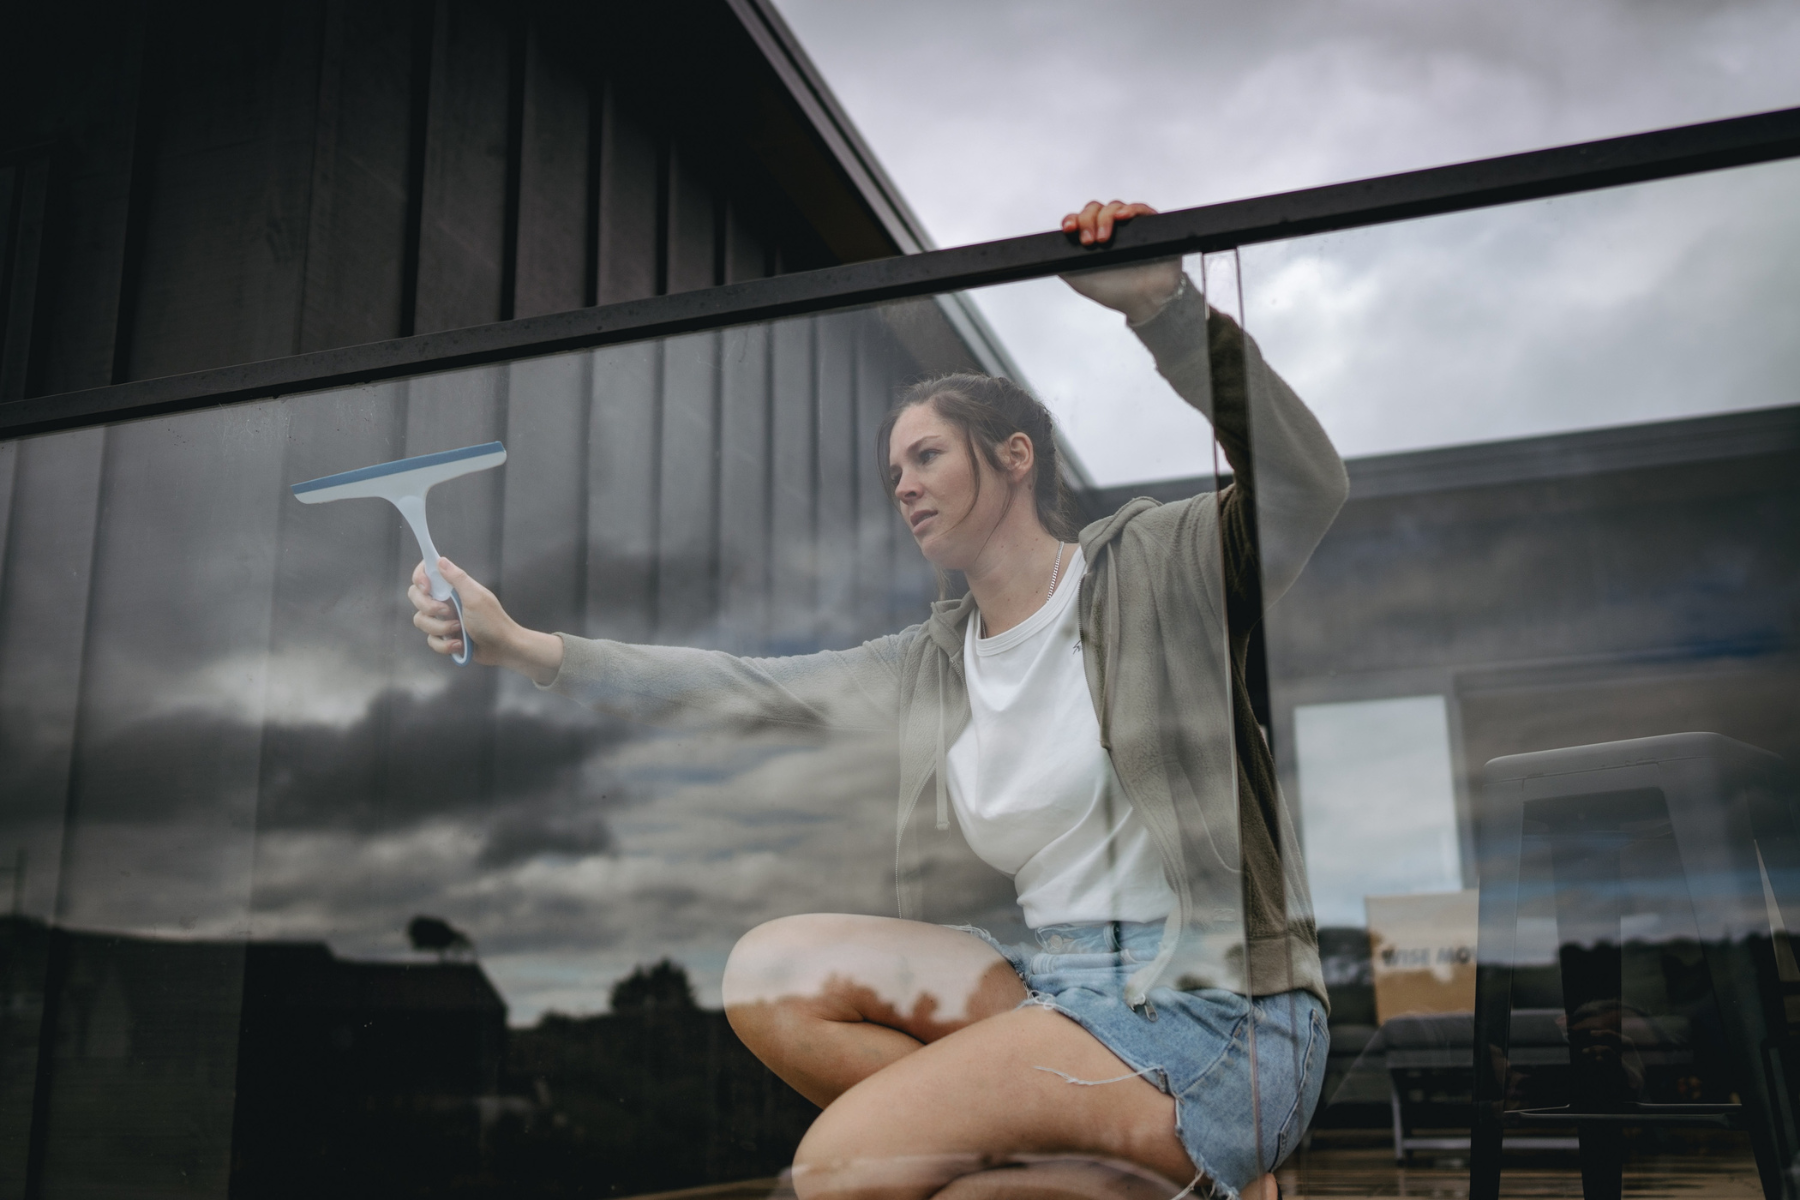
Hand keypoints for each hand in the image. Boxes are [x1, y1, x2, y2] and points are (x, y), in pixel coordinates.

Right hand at [409, 557, 563, 683]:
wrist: (503, 649)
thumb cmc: (493, 621)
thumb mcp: (475, 597)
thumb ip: (457, 578)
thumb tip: (440, 560)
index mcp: (453, 588)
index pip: (427, 575)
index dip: (420, 578)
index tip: (426, 587)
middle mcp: (446, 601)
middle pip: (417, 598)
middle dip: (428, 607)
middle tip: (447, 611)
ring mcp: (443, 620)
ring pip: (421, 621)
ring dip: (440, 628)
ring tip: (459, 630)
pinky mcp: (445, 638)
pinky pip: (431, 640)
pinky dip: (445, 645)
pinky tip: (460, 645)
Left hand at [1059, 200, 1181, 323]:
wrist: (1143, 302)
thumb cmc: (1114, 291)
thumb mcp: (1079, 280)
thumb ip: (1064, 264)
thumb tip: (1048, 254)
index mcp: (1092, 237)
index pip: (1079, 219)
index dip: (1072, 220)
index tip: (1069, 229)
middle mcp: (1110, 228)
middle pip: (1094, 209)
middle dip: (1087, 221)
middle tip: (1089, 242)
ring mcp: (1130, 225)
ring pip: (1113, 207)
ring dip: (1105, 219)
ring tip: (1104, 240)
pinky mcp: (1150, 225)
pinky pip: (1140, 209)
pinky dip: (1131, 209)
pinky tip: (1123, 216)